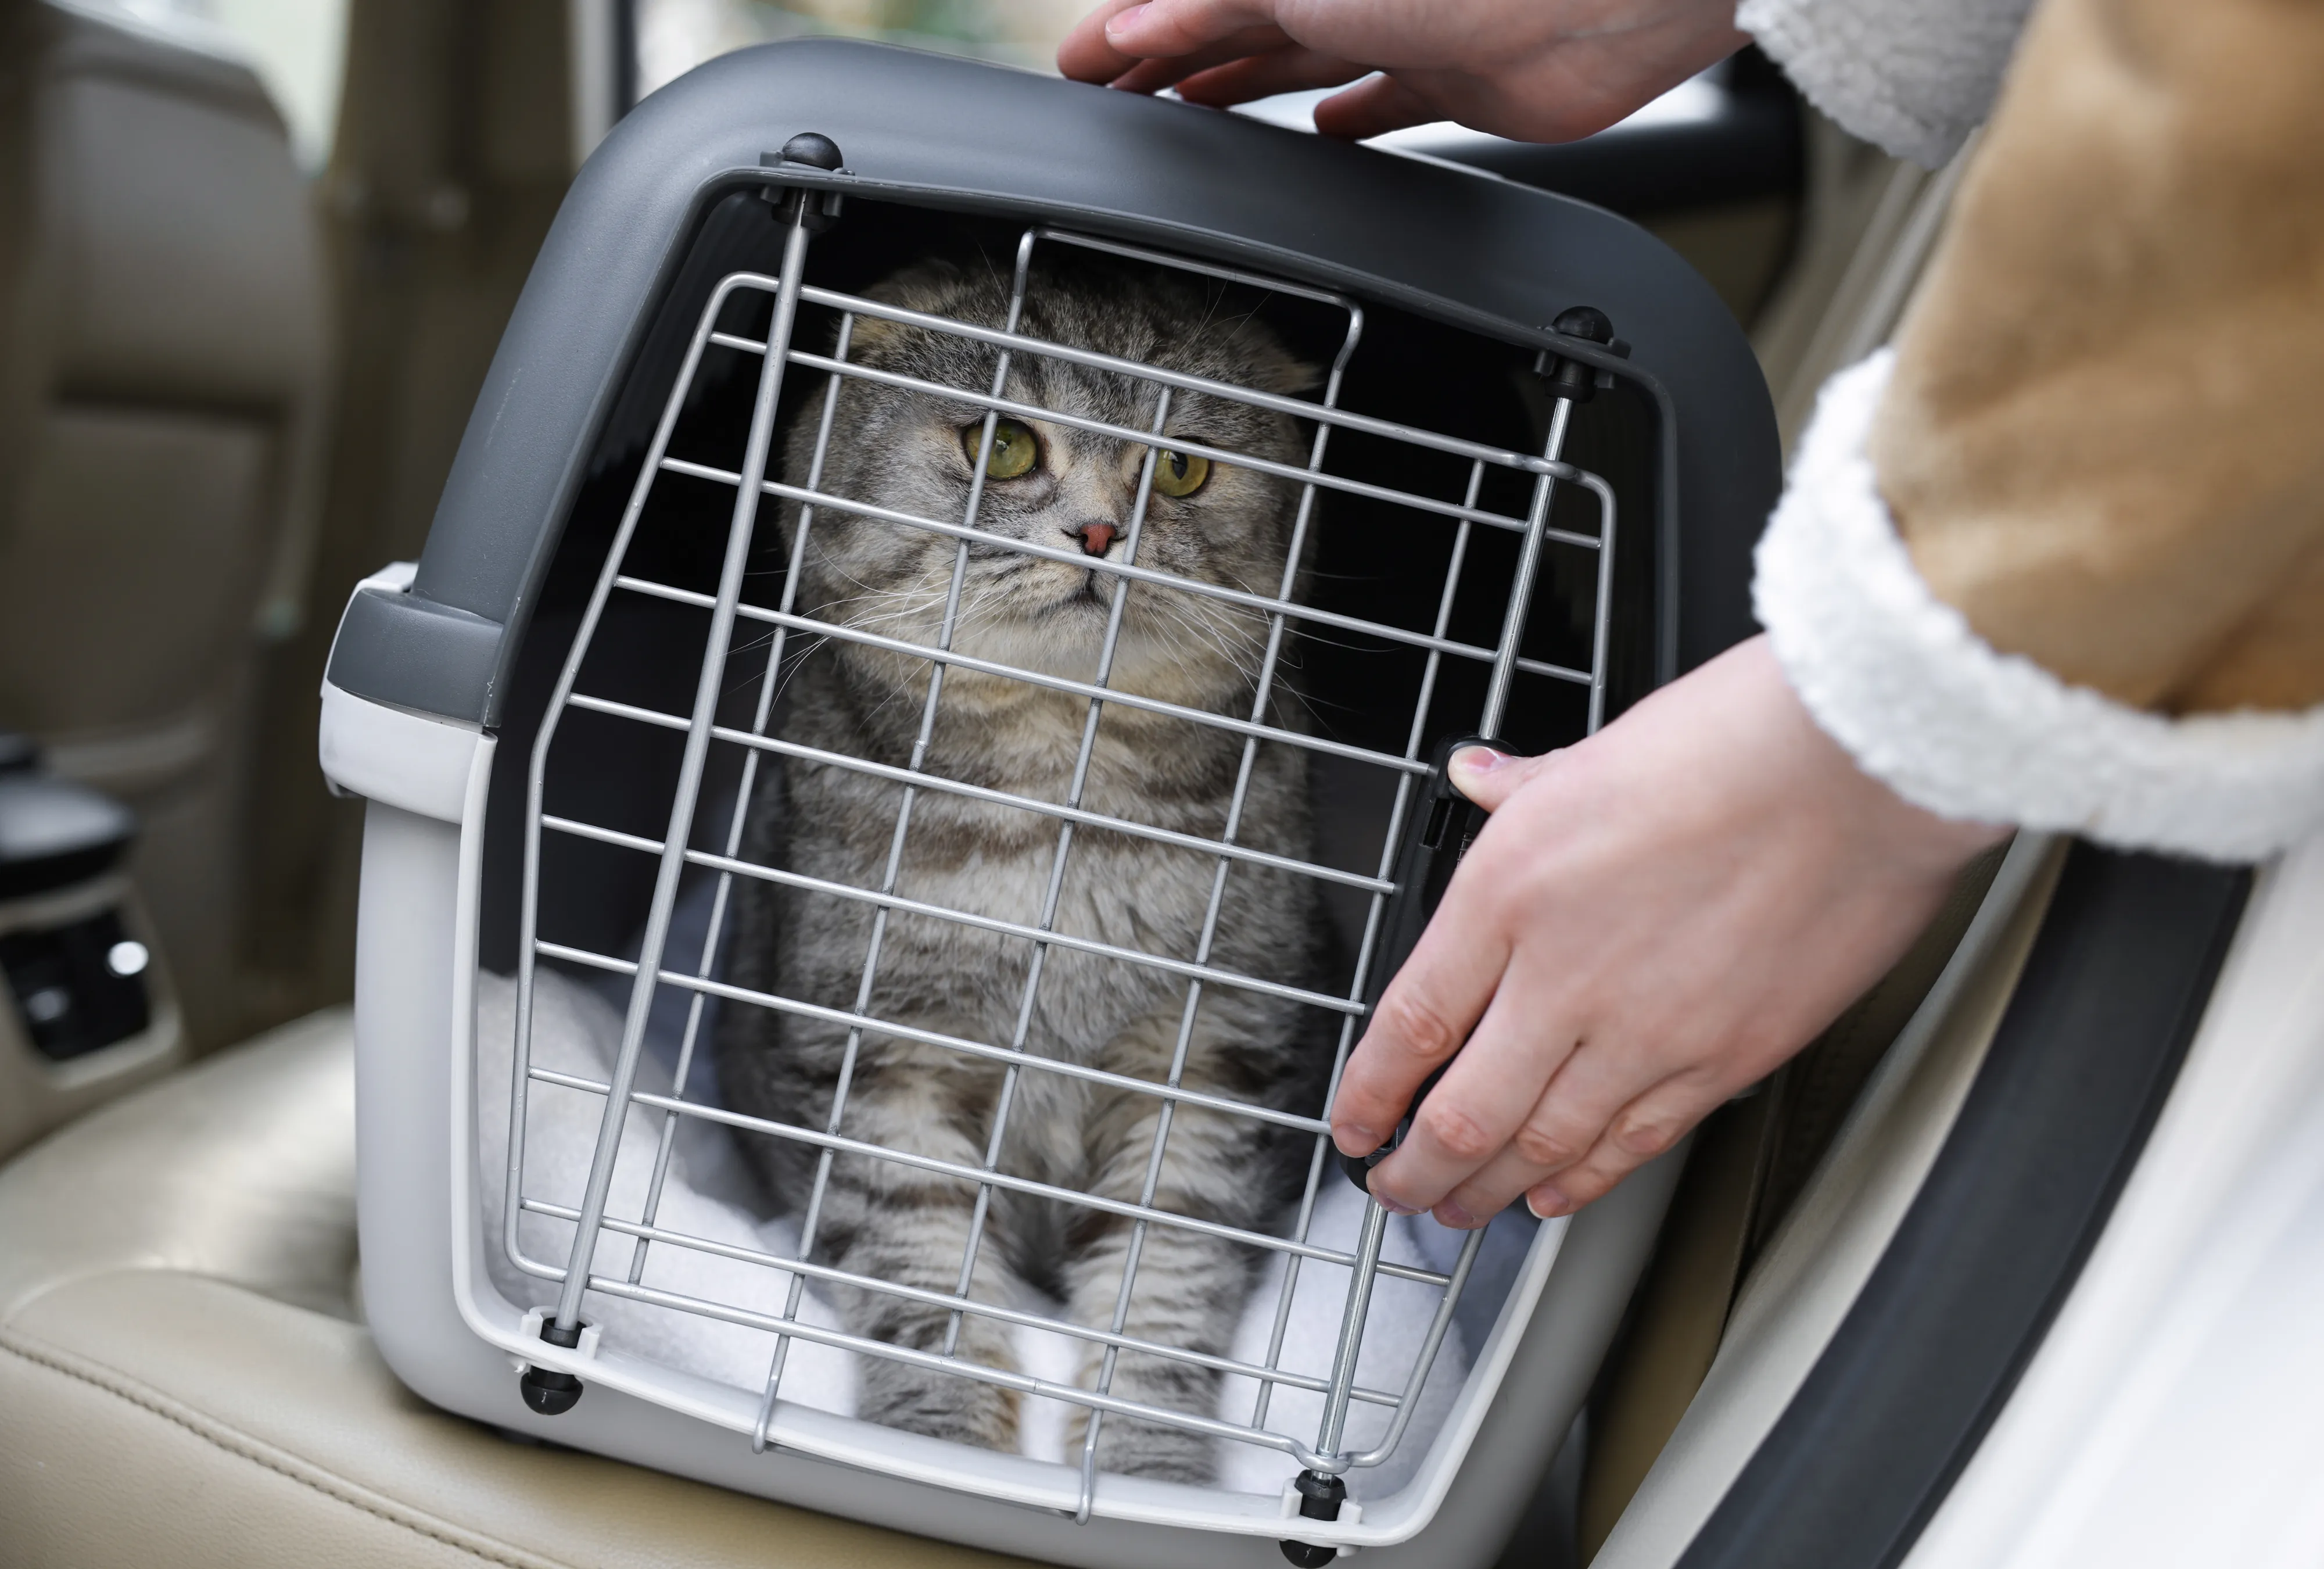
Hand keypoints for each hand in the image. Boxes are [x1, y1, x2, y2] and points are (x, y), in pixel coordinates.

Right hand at [1057, 0, 1747, 142]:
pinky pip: (1382, 107)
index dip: (1132, 27)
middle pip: (1235, 26)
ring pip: (1295, 65)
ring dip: (1238, 89)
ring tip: (1187, 117)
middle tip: (1117, 99)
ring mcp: (1402, 30)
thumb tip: (1134, 21)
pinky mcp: (1456, 84)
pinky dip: (1344, 122)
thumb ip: (1213, 2)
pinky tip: (1320, 134)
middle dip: (1171, 60)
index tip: (1083, 65)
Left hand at [1331, 636, 2009, 1226]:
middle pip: (1461, 1111)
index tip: (1352, 1123)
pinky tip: (1557, 1196)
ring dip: (1486, 1192)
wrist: (1859, 768)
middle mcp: (1563, 976)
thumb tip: (1480, 778)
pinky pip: (1632, 1145)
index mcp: (1509, 893)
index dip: (1369, 1093)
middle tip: (1394, 1191)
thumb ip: (1522, 786)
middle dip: (1414, 1170)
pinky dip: (1583, 1182)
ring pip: (1539, 1144)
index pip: (1411, 1024)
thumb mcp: (1592, 751)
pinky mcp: (1723, 1061)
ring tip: (1457, 1211)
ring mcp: (1644, 1030)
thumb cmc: (1735, 743)